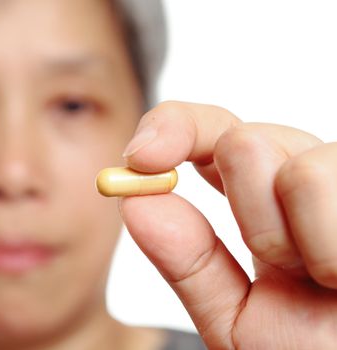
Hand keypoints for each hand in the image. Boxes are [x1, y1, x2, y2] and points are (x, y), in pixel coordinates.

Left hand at [119, 101, 336, 348]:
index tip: (142, 157)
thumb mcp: (232, 315)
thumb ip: (188, 262)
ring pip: (296, 170)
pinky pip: (326, 186)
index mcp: (260, 197)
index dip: (174, 127)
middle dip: (248, 215)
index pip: (213, 130)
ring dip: (291, 240)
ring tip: (323, 279)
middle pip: (244, 141)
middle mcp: (302, 177)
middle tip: (283, 267)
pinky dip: (329, 250)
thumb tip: (136, 202)